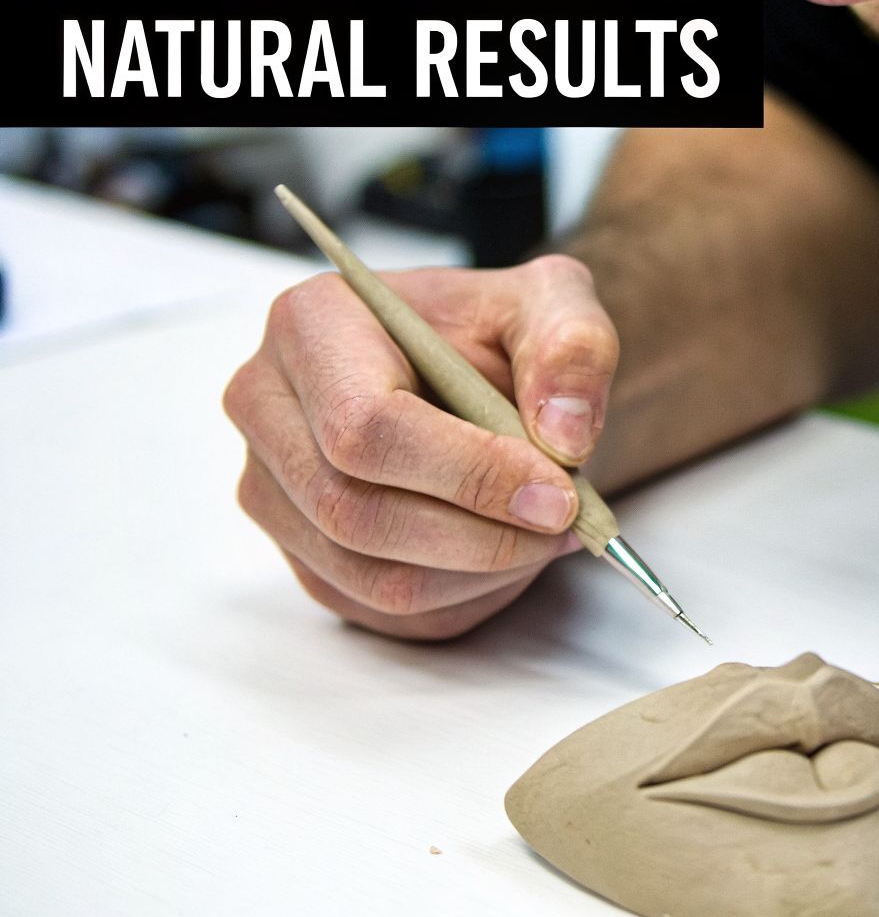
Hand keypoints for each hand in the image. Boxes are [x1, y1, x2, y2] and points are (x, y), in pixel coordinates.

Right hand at [224, 255, 616, 639]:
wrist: (480, 374)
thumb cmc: (499, 336)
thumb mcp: (555, 306)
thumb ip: (573, 349)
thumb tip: (563, 437)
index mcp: (311, 324)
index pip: (364, 427)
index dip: (469, 475)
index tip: (558, 495)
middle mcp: (267, 408)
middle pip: (357, 514)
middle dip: (482, 537)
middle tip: (568, 525)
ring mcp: (273, 490)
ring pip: (373, 578)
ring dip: (481, 573)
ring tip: (546, 536)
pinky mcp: (303, 555)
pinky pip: (383, 610)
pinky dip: (466, 596)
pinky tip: (508, 553)